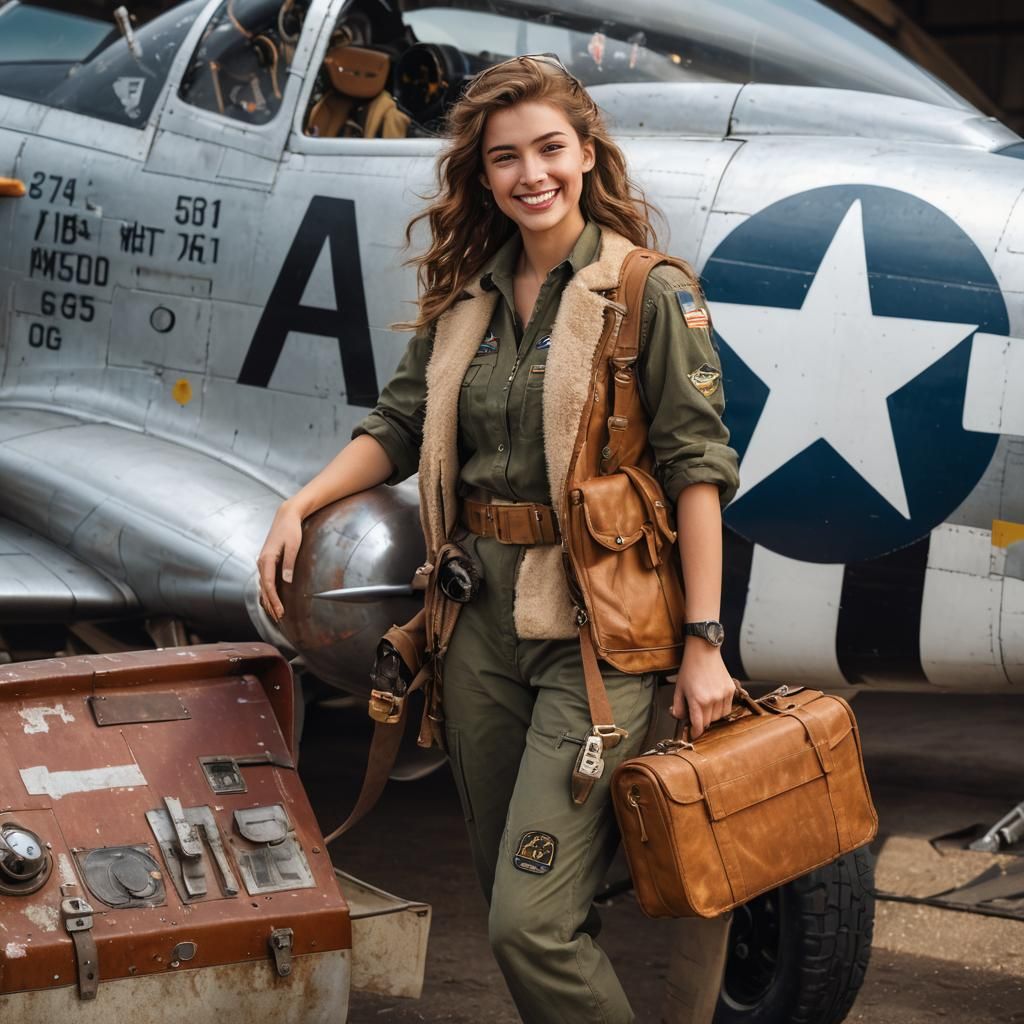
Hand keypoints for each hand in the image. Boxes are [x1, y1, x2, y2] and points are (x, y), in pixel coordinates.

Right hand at [256, 500, 303, 621]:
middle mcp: (261, 562)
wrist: (286, 516)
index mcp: (267, 559)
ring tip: (275, 613)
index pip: (269, 585)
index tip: (280, 611)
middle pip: (264, 588)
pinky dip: (268, 591)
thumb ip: (290, 564)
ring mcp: (262, 562)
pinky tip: (271, 599)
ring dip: (268, 600)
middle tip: (279, 618)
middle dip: (270, 604)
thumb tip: (287, 581)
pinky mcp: (266, 561)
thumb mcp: (293, 546)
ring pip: (263, 585)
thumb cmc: (291, 529)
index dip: (273, 600)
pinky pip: (265, 580)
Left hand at [671, 641, 735, 739]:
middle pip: (709, 722)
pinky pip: (728, 708)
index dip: (696, 733)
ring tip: (705, 706)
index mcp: (697, 699)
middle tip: (696, 715)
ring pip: (720, 717)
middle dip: (702, 722)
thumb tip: (680, 718)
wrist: (703, 651)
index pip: (699, 725)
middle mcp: (712, 699)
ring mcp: (723, 695)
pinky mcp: (731, 690)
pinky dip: (721, 709)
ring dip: (712, 716)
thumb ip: (678, 706)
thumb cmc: (689, 668)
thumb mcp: (679, 688)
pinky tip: (714, 702)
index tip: (694, 734)